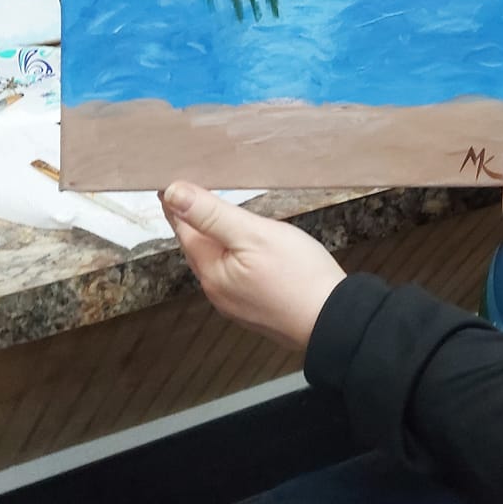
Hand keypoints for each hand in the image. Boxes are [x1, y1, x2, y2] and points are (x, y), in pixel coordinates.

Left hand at [161, 182, 345, 351]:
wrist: (334, 321)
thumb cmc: (298, 276)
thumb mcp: (254, 235)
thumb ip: (211, 215)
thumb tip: (172, 193)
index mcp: (211, 270)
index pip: (183, 228)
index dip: (176, 203)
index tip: (167, 182)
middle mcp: (217, 290)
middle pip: (198, 247)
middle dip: (192, 221)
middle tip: (187, 192)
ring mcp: (237, 303)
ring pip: (217, 262)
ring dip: (212, 239)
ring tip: (212, 215)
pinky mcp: (256, 308)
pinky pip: (234, 275)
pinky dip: (231, 256)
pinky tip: (243, 249)